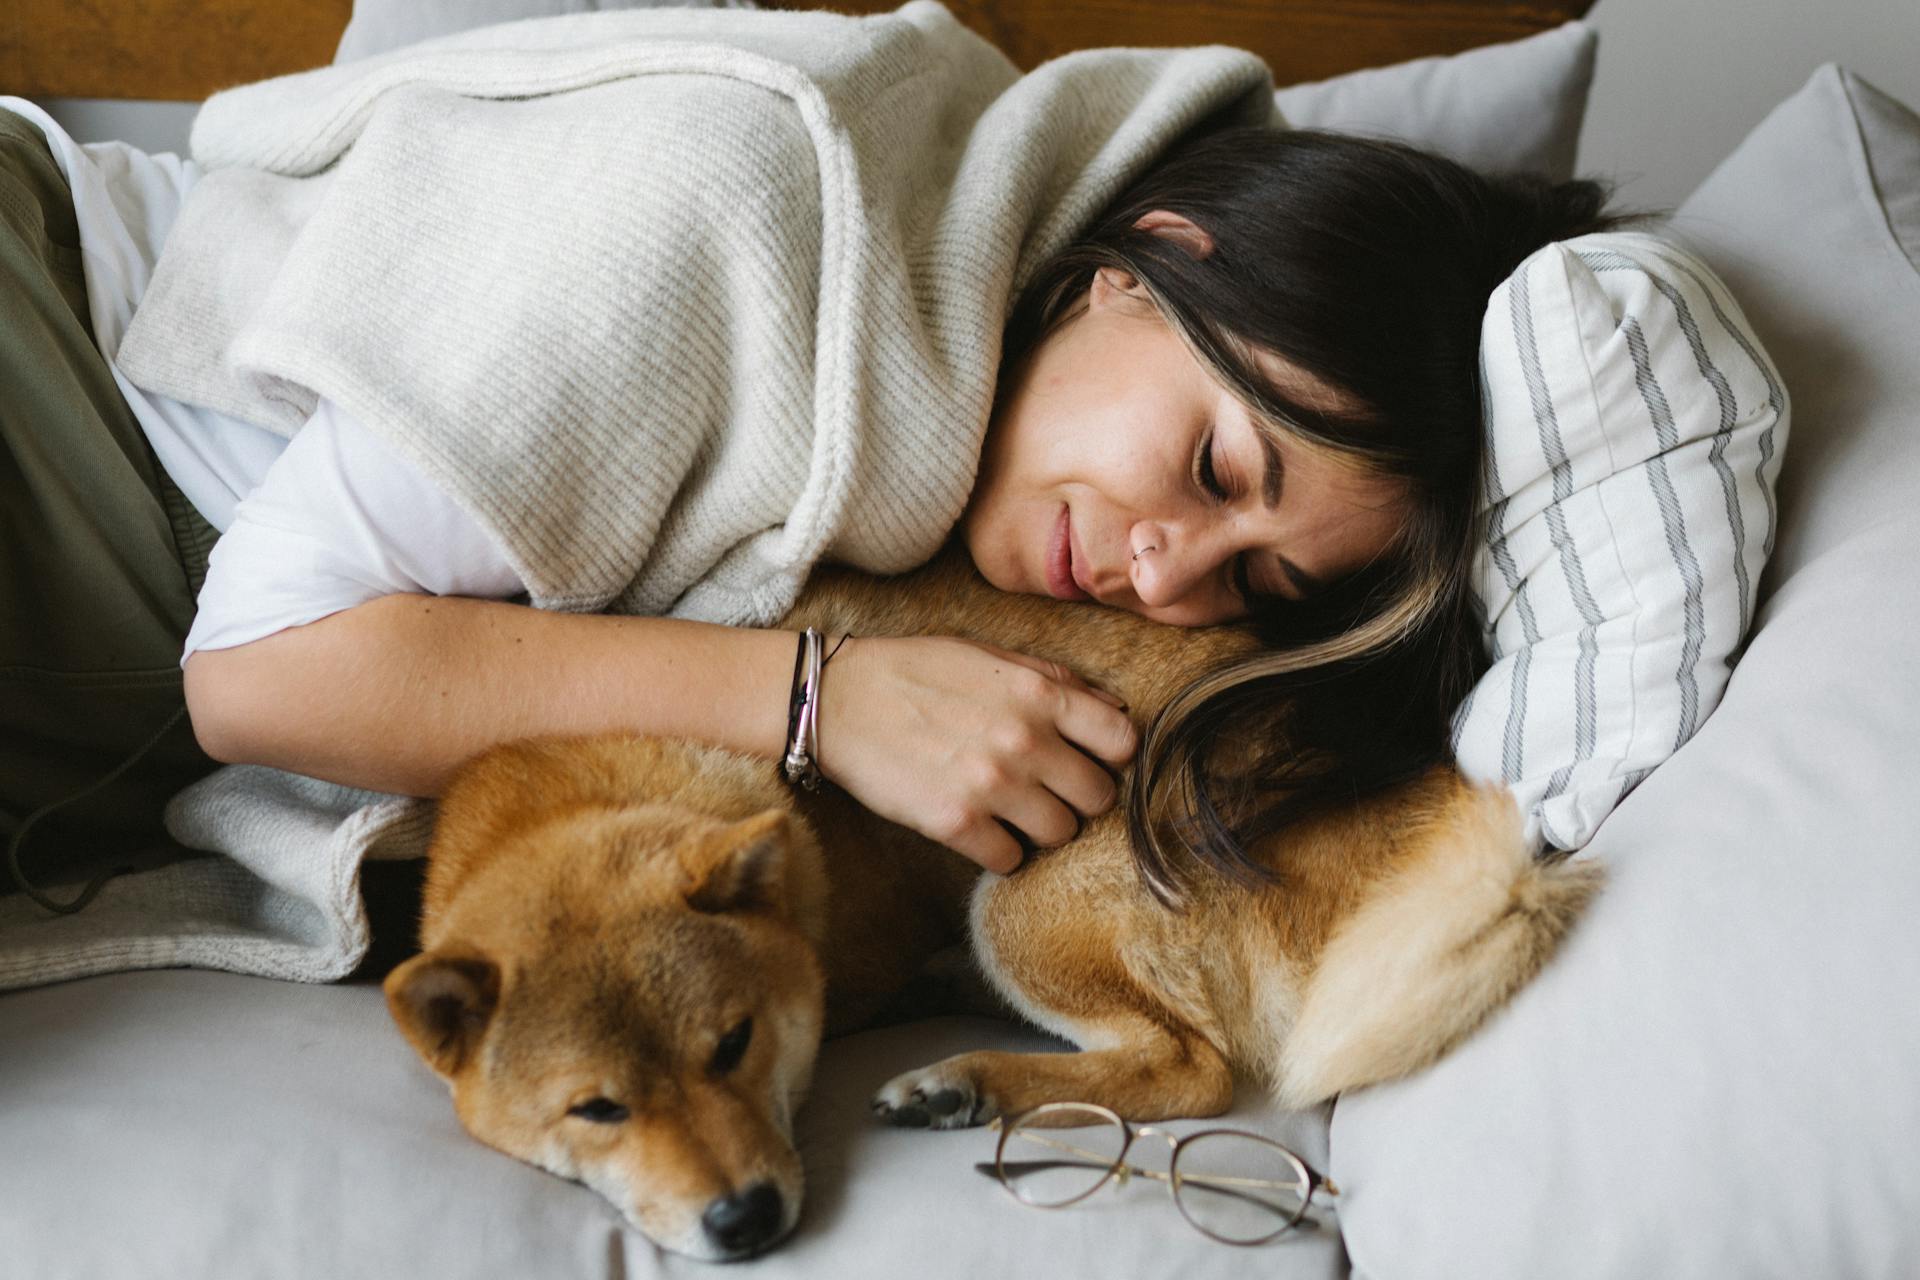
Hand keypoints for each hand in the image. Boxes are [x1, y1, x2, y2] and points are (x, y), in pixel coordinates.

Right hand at [812, 634, 1136, 873]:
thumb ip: (1055, 680)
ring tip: (1012, 811)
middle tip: (1048, 790)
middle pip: (1099, 797)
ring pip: (1061, 834)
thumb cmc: (916, 672)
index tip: (1090, 760)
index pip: (1124, 740)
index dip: (1113, 756)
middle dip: (1078, 797)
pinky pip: (1011, 860)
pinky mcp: (956, 824)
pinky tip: (981, 828)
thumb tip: (1113, 708)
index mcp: (1039, 694)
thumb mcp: (990, 655)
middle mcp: (1025, 740)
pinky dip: (1001, 851)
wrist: (838, 700)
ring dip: (1042, 827)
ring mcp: (992, 786)